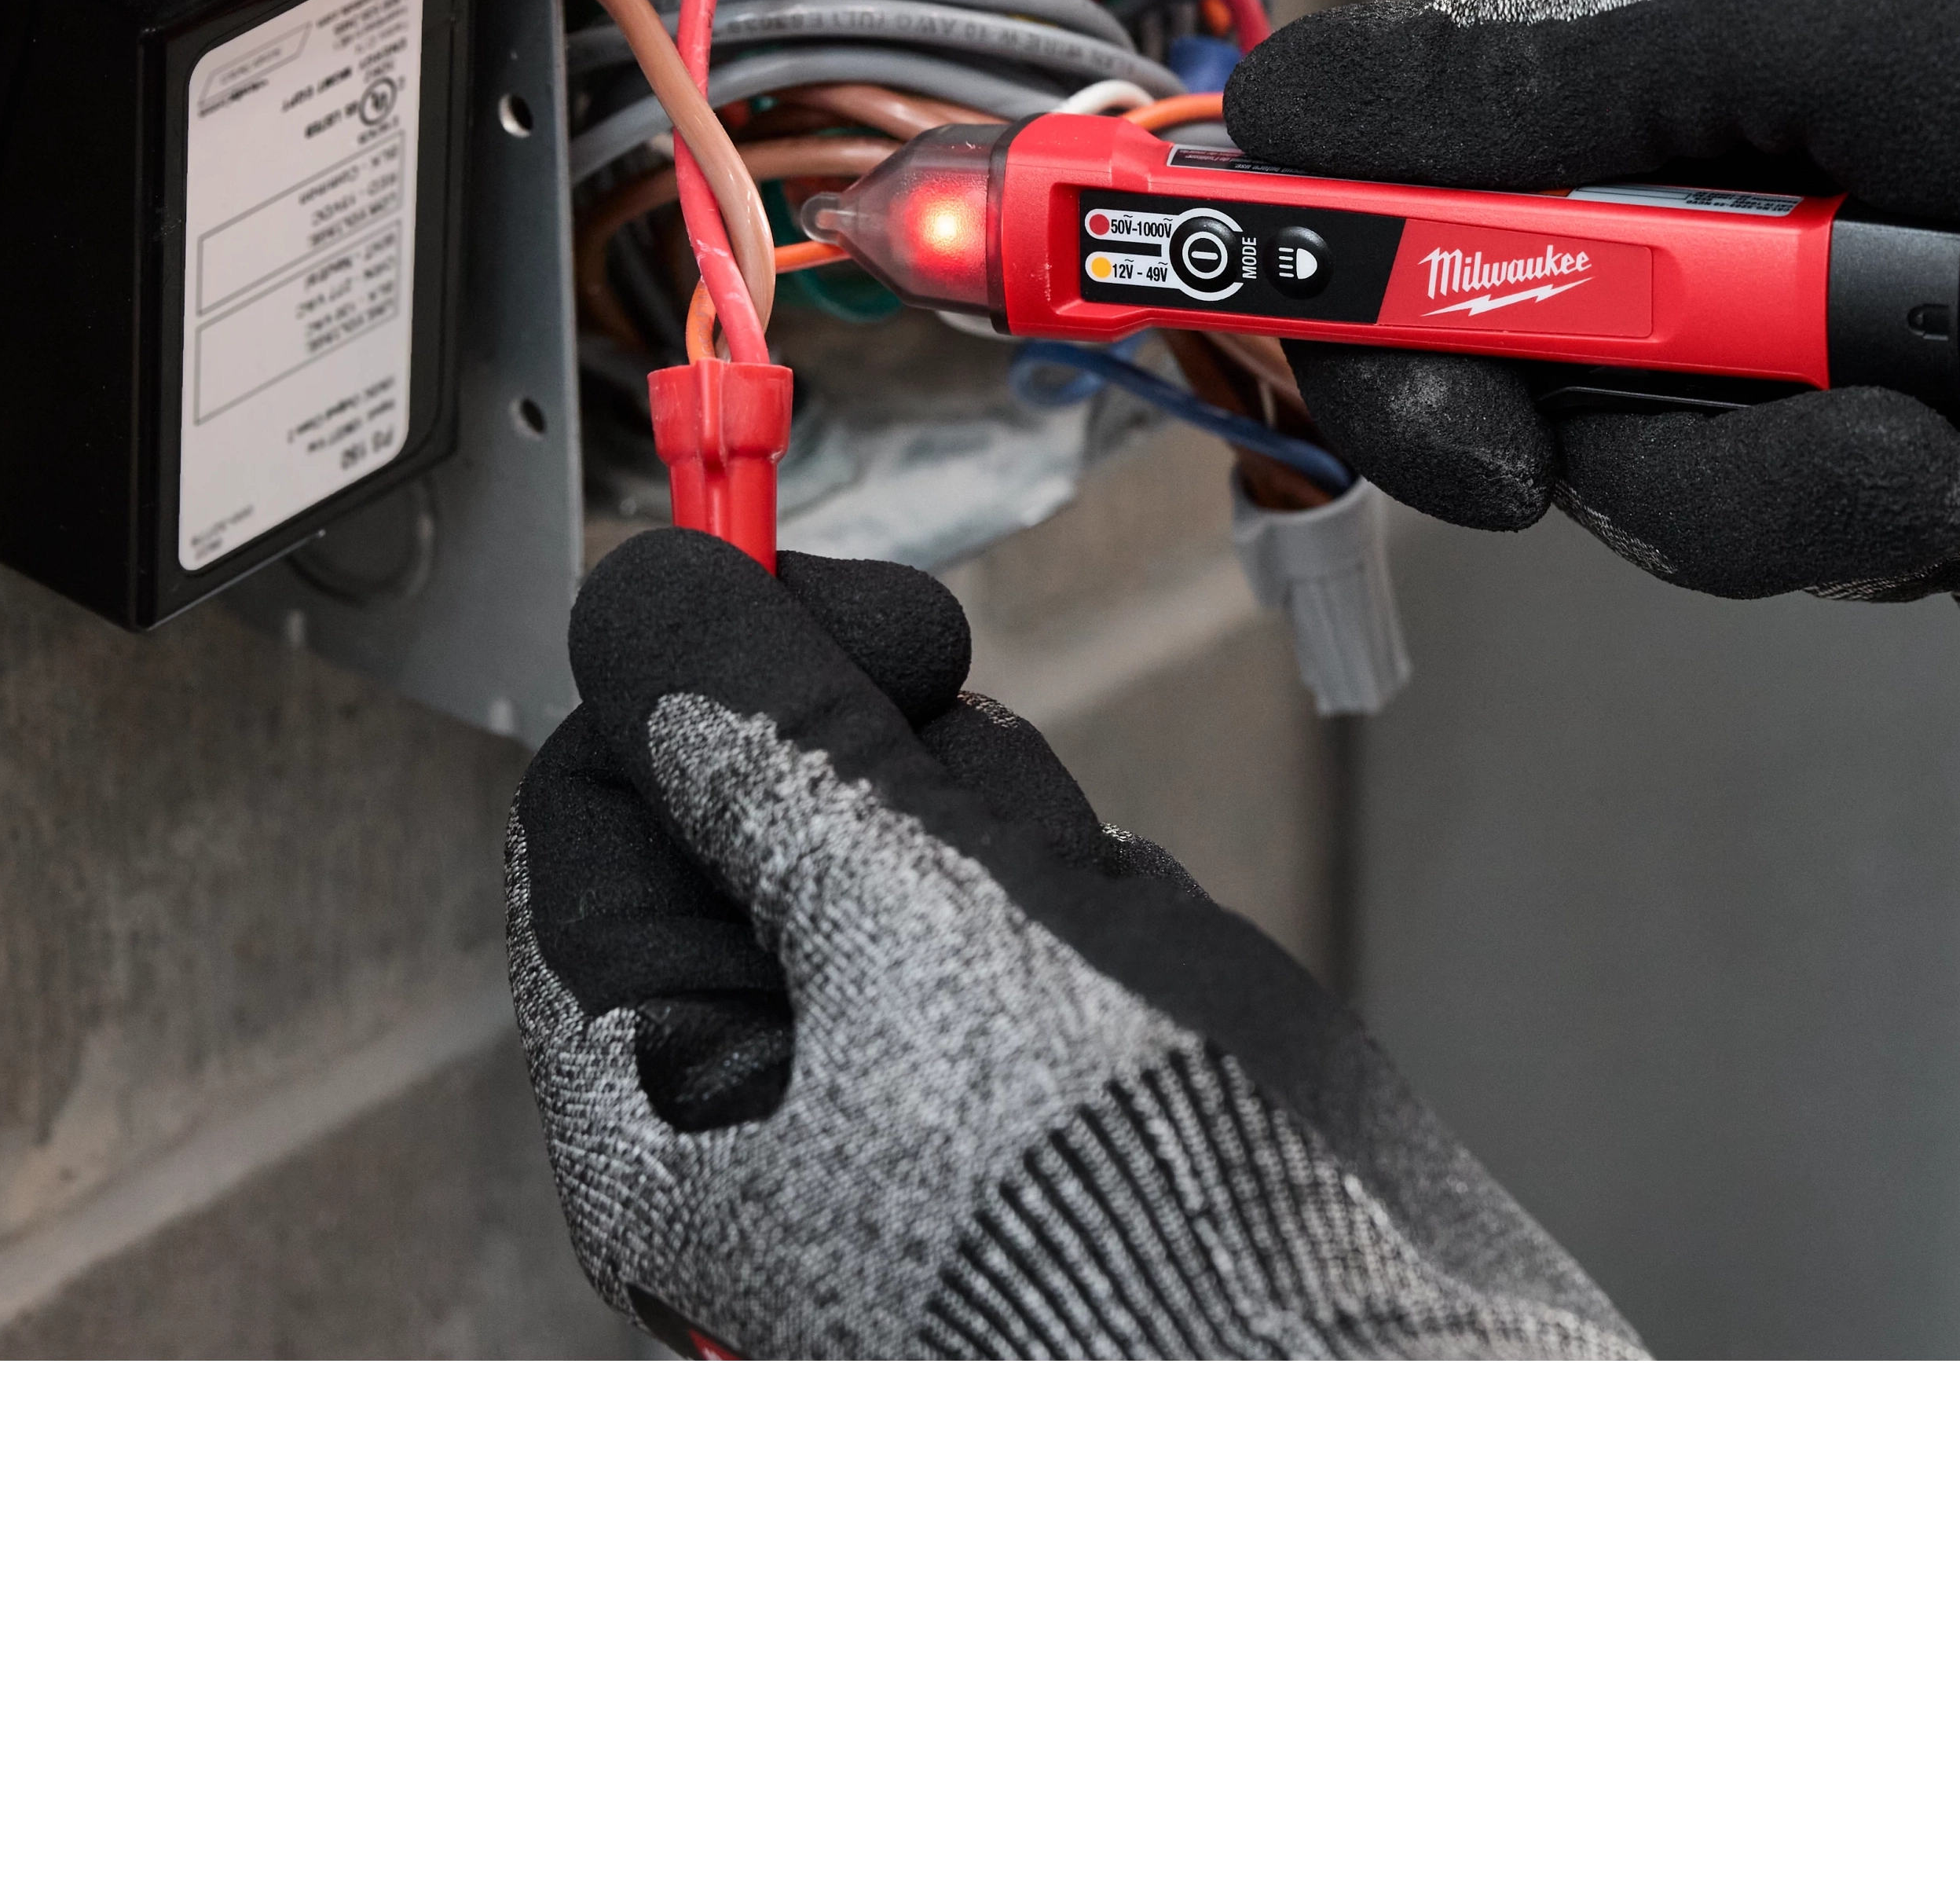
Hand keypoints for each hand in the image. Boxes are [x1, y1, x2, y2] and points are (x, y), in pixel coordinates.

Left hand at [508, 529, 1639, 1360]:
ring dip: (1008, 827)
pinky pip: (1026, 899)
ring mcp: (913, 1079)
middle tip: (969, 814)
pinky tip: (1139, 965)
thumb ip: (772, 748)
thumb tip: (651, 605)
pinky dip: (1088, 890)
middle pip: (761, 802)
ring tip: (1086, 927)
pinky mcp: (1038, 1062)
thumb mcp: (921, 925)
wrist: (1363, 1363)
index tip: (803, 596)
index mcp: (666, 1108)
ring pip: (912, 832)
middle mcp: (768, 1100)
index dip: (694, 675)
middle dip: (890, 763)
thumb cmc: (1132, 1223)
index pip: (596, 804)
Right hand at [1232, 0, 1959, 642]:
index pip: (1467, 267)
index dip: (1435, 377)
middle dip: (1777, 480)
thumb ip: (1524, 97)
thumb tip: (1268, 103)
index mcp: (1683, 96)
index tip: (1475, 447)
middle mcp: (1785, 231)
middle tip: (1905, 452)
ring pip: (1827, 538)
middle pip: (1641, 456)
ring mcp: (1929, 345)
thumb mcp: (1796, 10)